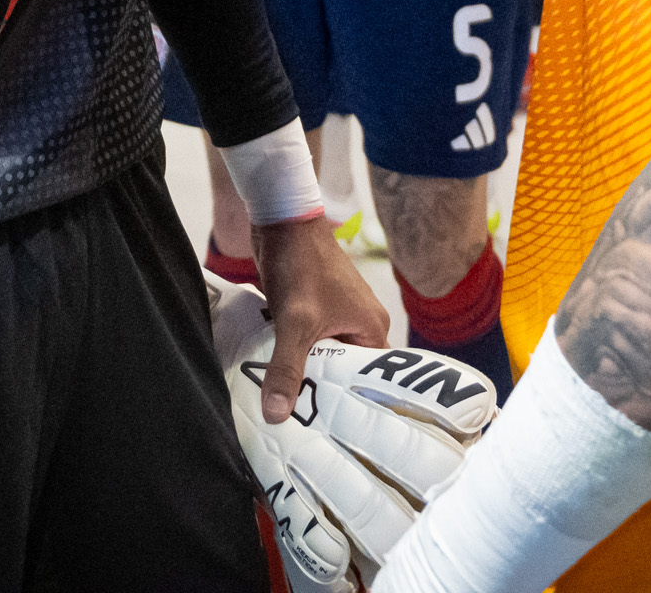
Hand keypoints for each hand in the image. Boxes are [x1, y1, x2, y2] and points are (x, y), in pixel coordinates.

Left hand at [248, 216, 388, 424]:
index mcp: (372, 327)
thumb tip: (277, 415)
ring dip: (306, 371)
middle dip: (323, 390)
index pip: (369, 380)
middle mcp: (363, 322)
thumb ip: (286, 369)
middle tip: (304, 423)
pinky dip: (296, 354)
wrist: (283, 220)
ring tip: (288, 403)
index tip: (330, 431)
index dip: (351, 403)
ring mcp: (340, 313)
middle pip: (345, 370)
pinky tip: (278, 371)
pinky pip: (311, 341)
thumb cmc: (301, 265)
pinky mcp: (318, 307)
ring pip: (325, 356)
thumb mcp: (294, 322)